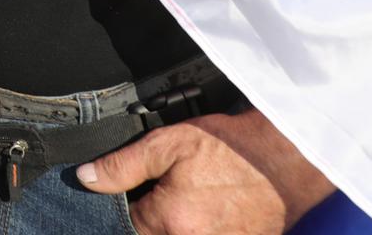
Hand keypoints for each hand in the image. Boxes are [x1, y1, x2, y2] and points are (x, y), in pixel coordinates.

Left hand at [76, 109, 332, 233]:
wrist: (285, 160)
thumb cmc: (231, 149)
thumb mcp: (168, 144)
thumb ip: (122, 165)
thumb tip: (86, 179)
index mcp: (169, 223)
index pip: (124, 226)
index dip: (121, 208)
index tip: (132, 194)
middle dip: (148, 218)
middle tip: (172, 191)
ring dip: (174, 222)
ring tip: (192, 199)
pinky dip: (197, 227)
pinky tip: (206, 210)